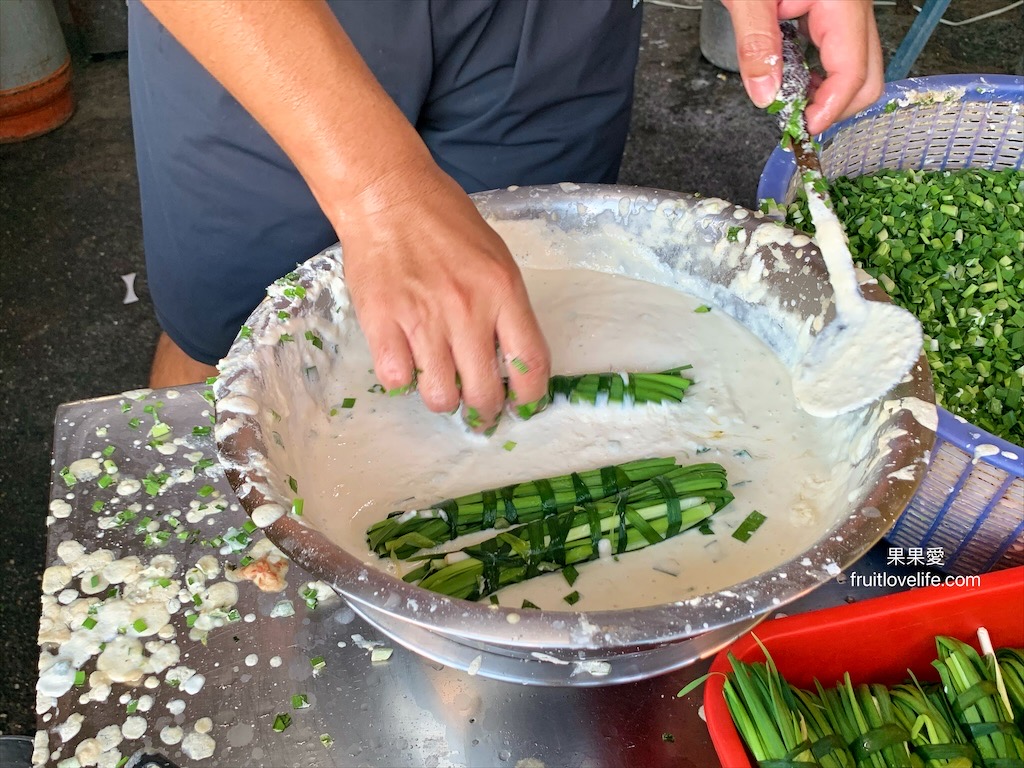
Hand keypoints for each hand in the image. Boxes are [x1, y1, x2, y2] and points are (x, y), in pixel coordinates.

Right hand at [336, 158, 550, 431]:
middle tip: (478, 412)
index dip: (529, 397)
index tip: (522, 406)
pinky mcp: (382, 322)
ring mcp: (422, 318)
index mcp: (503, 291)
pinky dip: (402, 380)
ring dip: (442, 399)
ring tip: (440, 386)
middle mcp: (467, 309)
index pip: (530, 363)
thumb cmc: (445, 223)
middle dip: (484, 413)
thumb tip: (510, 361)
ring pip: (439, 395)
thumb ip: (505, 308)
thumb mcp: (495, 259)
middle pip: (484, 392)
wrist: (388, 196)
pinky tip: (406, 362)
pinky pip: (397, 379)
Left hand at [722, 0, 882, 134]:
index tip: (803, 127)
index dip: (830, 108)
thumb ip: (755, 45)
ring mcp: (846, 7)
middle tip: (798, 120)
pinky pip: (838, 48)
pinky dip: (818, 70)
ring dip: (826, 90)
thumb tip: (766, 95)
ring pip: (857, 64)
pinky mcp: (833, 8)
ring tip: (789, 98)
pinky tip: (791, 73)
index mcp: (841, 0)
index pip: (853, 71)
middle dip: (836, 106)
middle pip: (869, 74)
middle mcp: (853, 4)